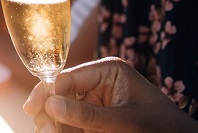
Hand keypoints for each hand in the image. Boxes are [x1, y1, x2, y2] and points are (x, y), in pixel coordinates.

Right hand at [24, 57, 197, 131]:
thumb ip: (89, 114)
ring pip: (60, 109)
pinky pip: (70, 123)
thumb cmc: (162, 129)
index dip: (47, 93)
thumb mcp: (125, 122)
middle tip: (43, 130)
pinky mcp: (93, 119)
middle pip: (59, 93)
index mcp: (107, 70)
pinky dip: (62, 130)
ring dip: (52, 123)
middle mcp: (96, 82)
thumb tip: (50, 104)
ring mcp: (94, 101)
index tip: (35, 111)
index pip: (66, 77)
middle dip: (48, 111)